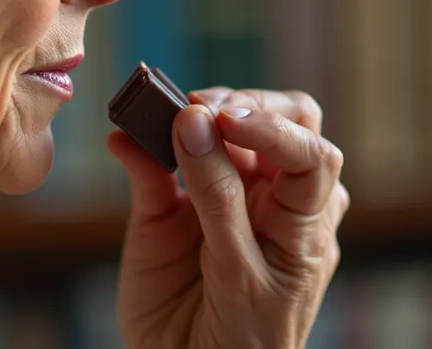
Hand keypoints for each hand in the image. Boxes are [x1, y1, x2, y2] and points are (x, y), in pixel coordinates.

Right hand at [106, 88, 348, 348]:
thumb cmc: (242, 338)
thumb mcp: (239, 274)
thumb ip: (217, 197)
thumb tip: (192, 121)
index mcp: (301, 217)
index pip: (308, 153)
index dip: (274, 127)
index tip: (227, 121)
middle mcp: (266, 195)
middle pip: (276, 121)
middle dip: (240, 106)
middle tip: (198, 111)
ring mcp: (216, 194)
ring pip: (214, 130)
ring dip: (189, 112)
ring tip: (157, 115)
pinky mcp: (165, 205)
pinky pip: (151, 163)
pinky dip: (137, 143)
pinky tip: (123, 139)